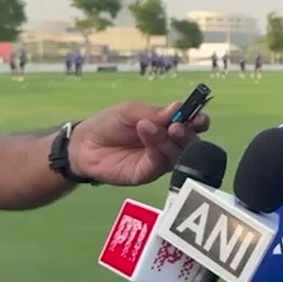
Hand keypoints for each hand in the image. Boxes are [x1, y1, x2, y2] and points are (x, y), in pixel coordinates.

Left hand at [66, 101, 208, 185]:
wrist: (84, 144)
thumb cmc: (108, 124)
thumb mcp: (131, 111)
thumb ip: (154, 112)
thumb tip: (178, 108)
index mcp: (168, 125)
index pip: (191, 124)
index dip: (198, 120)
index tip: (198, 117)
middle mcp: (168, 144)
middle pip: (190, 141)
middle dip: (188, 133)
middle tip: (176, 125)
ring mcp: (159, 160)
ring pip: (177, 153)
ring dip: (168, 139)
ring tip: (150, 126)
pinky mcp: (148, 173)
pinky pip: (160, 162)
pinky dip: (156, 147)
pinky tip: (146, 133)